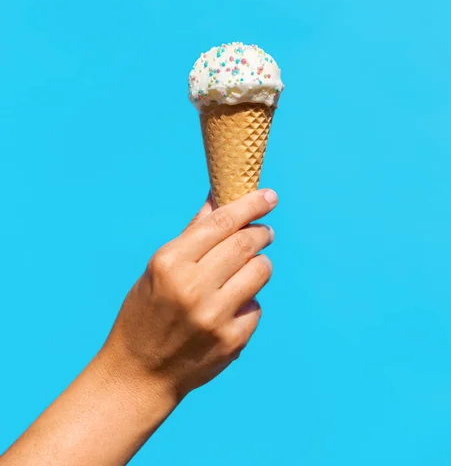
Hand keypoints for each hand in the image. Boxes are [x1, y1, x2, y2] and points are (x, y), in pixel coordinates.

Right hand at [102, 188, 277, 402]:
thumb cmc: (146, 312)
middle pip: (245, 244)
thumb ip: (193, 233)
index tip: (269, 196)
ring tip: (246, 269)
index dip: (250, 205)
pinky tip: (231, 308)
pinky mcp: (232, 340)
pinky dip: (248, 301)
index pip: (221, 223)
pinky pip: (256, 306)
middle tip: (265, 231)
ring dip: (258, 264)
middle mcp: (193, 287)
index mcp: (170, 262)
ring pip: (260, 271)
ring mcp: (214, 316)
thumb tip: (219, 198)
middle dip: (261, 232)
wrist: (140, 373)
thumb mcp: (158, 268)